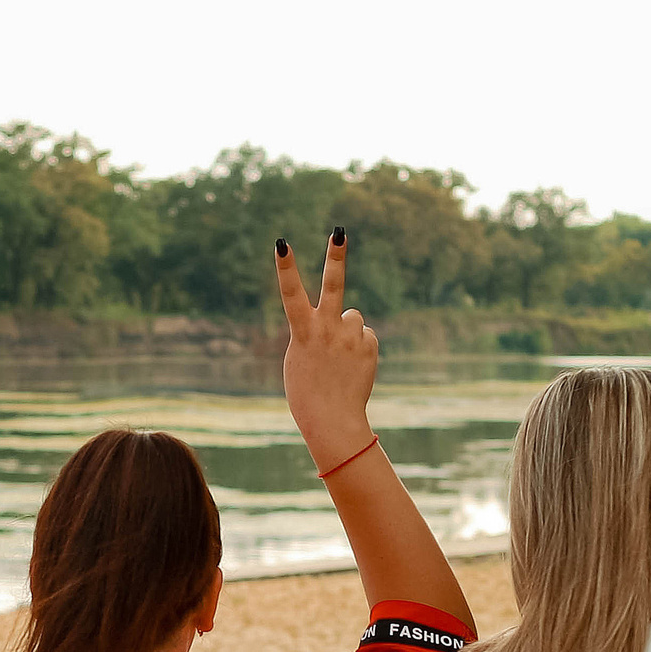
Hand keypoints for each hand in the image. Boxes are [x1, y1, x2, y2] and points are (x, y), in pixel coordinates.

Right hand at [276, 230, 377, 466]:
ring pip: (353, 317)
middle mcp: (328, 329)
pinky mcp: (369, 346)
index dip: (285, 267)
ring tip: (340, 356)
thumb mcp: (299, 357)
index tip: (281, 243)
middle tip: (339, 232)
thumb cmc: (306, 390)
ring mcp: (350, 337)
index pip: (290, 293)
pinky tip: (352, 366)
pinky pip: (365, 335)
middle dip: (335, 256)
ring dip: (348, 329)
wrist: (332, 419)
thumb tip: (345, 315)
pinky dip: (360, 346)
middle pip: (333, 285)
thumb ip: (315, 330)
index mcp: (303, 332)